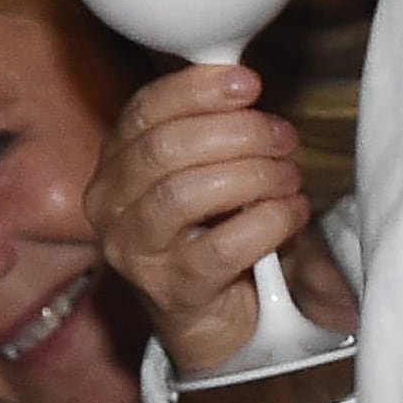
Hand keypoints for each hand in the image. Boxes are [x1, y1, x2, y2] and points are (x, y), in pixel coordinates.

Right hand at [88, 62, 356, 395]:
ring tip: (289, 179)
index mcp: (114, 166)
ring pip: (189, 193)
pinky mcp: (172, 292)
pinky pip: (223, 247)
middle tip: (284, 138)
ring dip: (255, 176)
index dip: (197, 90)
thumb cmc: (211, 233)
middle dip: (238, 133)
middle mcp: (110, 208)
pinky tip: (291, 213)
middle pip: (167, 149)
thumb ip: (209, 128)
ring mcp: (135, 253)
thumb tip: (240, 81)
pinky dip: (268, 222)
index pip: (144, 111)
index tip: (248, 84)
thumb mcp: (202, 172)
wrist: (211, 321)